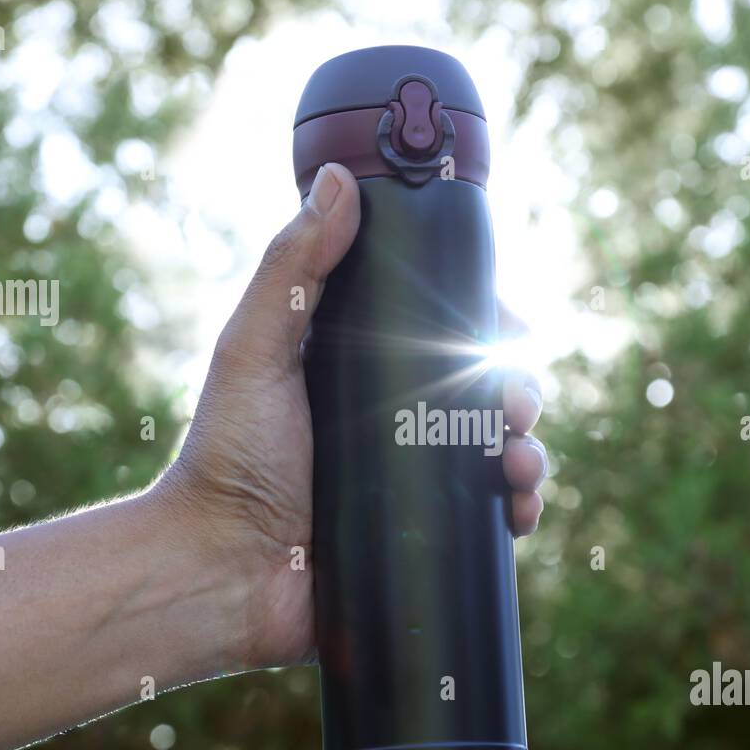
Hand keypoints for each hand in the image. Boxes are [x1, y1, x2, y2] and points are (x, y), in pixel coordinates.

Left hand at [156, 163, 548, 671]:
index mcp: (361, 373)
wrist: (220, 571)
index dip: (486, 324)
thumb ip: (293, 266)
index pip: (441, 332)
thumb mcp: (256, 350)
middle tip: (516, 404)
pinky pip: (491, 518)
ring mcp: (412, 482)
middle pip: (483, 391)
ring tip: (520, 459)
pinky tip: (521, 509)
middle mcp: (393, 423)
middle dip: (519, 391)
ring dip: (529, 448)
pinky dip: (520, 507)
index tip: (511, 323)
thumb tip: (339, 178)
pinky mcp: (425, 537)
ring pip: (498, 451)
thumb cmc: (227, 459)